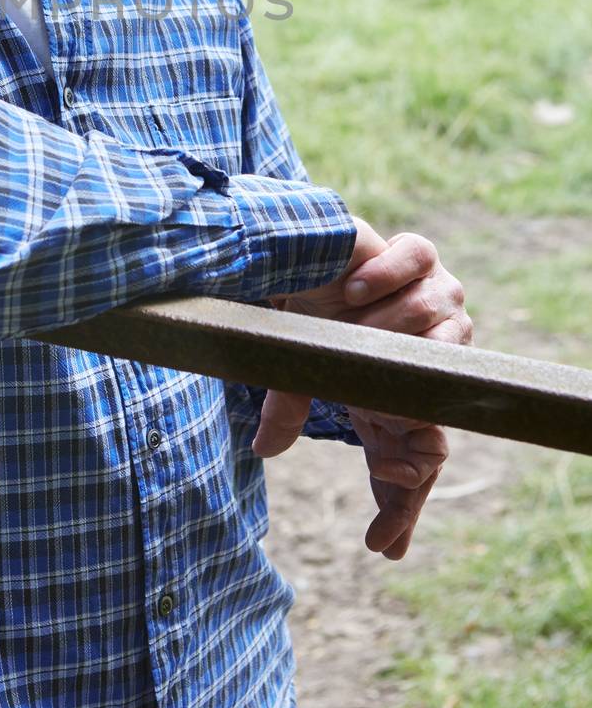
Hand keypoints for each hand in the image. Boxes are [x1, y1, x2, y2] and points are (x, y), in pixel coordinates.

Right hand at [251, 224, 472, 556]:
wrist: (298, 259)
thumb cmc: (308, 316)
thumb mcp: (300, 369)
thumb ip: (292, 410)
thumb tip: (262, 449)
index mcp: (425, 373)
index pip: (441, 416)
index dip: (417, 445)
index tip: (379, 454)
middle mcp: (443, 331)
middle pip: (444, 363)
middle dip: (397, 380)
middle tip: (360, 388)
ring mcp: (437, 289)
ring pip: (431, 311)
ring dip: (384, 324)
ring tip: (348, 326)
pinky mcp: (420, 253)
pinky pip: (420, 260)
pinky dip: (389, 275)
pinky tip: (356, 288)